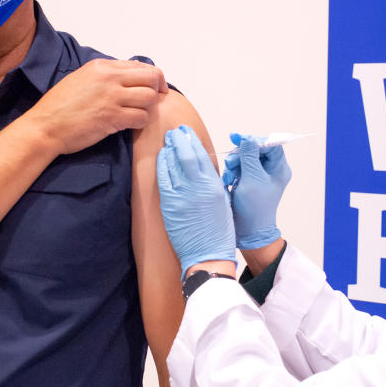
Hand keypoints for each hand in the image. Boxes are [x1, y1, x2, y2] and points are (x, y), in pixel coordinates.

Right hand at [26, 58, 167, 154]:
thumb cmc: (60, 105)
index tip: (154, 88)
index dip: (153, 78)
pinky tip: (130, 124)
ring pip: (150, 97)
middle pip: (152, 77)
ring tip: (137, 113)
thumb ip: (107, 75)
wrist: (45, 126)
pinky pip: (142, 117)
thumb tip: (132, 72)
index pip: (141, 66)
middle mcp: (109, 78)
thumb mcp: (82, 78)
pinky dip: (140, 122)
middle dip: (157, 90)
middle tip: (153, 101)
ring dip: (148, 108)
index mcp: (101, 66)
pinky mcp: (112, 117)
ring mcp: (112, 97)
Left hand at [156, 125, 235, 278]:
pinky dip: (162, 165)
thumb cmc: (219, 231)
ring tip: (169, 140)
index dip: (193, 141)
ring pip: (173, 164)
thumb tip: (202, 168)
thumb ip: (213, 183)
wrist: (208, 255)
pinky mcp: (170, 204)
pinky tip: (162, 157)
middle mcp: (198, 186)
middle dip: (180, 140)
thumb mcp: (223, 201)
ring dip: (170, 149)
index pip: (202, 156)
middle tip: (175, 131)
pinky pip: (164, 179)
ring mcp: (182, 194)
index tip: (188, 133)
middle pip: (186, 155)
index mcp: (214, 185)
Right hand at [223, 134, 291, 248]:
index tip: (238, 139)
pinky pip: (239, 168)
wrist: (248, 230)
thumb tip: (247, 139)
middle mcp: (271, 170)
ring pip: (245, 158)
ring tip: (229, 177)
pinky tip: (228, 181)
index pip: (271, 145)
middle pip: (256, 150)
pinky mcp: (248, 181)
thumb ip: (249, 156)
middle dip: (241, 154)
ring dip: (234, 164)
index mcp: (279, 169)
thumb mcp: (252, 178)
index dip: (255, 140)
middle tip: (231, 162)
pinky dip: (232, 172)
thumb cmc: (254, 207)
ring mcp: (259, 176)